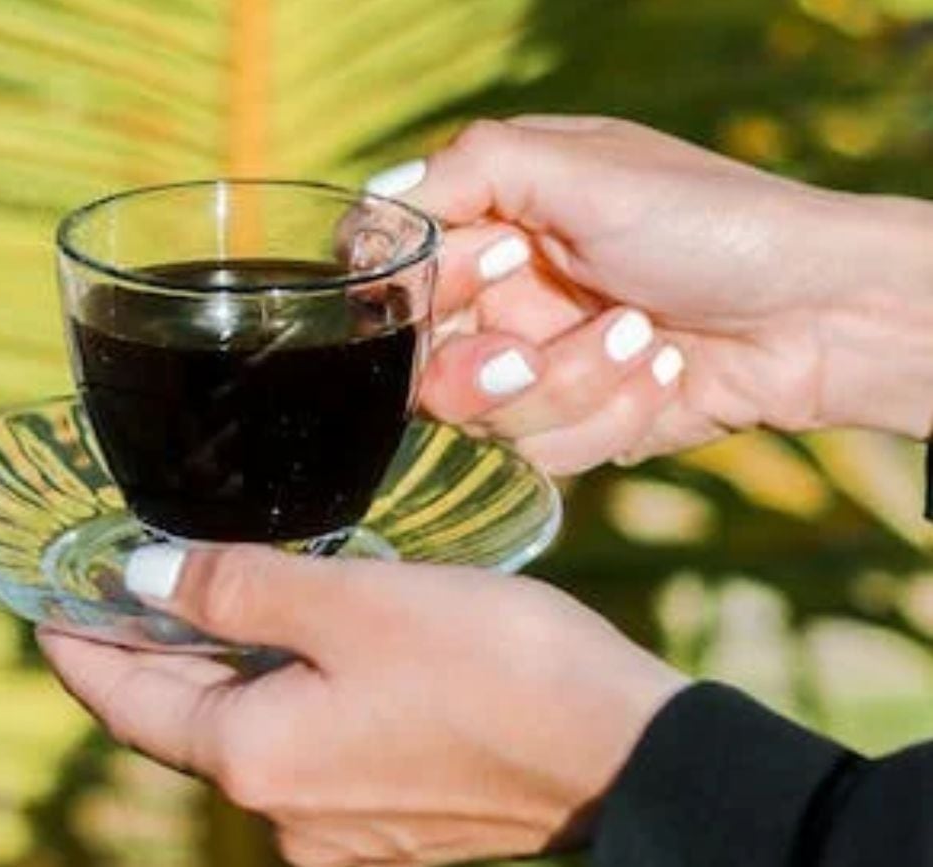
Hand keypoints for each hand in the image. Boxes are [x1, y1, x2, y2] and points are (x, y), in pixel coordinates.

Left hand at [38, 545, 685, 865]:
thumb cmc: (496, 667)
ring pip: (250, 735)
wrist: (625, 751)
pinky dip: (286, 697)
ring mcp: (338, 830)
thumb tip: (143, 579)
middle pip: (185, 723)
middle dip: (153, 655)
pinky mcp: (388, 823)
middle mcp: (285, 815)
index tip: (48, 609)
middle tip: (127, 585)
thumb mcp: (354, 604)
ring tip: (213, 599)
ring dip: (226, 673)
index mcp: (257, 761)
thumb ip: (236, 591)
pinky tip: (306, 648)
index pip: (128, 704)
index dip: (80, 650)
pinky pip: (307, 751)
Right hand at [365, 116, 932, 471]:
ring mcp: (531, 367)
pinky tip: (666, 374)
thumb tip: (370, 208)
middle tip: (535, 346)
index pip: (386, 269)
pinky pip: (542, 454)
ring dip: (573, 384)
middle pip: (417, 366)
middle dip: (489, 365)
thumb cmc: (710, 221)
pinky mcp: (570, 425)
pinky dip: (610, 416)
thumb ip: (468, 171)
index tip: (495, 267)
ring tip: (645, 339)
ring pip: (482, 420)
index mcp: (489, 220)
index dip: (418, 290)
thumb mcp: (583, 169)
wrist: (820, 313)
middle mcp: (497, 295)